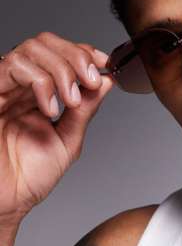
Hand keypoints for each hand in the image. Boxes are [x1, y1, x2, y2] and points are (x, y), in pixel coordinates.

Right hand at [0, 31, 114, 224]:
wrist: (7, 202)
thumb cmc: (29, 178)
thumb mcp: (68, 141)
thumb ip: (84, 111)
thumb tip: (105, 82)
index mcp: (40, 95)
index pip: (61, 55)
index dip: (84, 53)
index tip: (106, 64)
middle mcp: (21, 87)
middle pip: (46, 43)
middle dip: (76, 56)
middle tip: (91, 80)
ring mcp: (4, 88)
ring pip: (31, 49)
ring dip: (61, 69)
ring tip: (71, 100)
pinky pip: (12, 67)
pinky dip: (40, 82)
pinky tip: (50, 107)